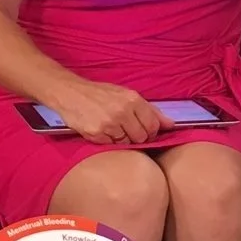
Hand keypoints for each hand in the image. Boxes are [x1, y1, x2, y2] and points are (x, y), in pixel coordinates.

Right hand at [48, 80, 164, 144]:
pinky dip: (109, 142)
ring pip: (127, 143)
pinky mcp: (96, 134)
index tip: (145, 131)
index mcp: (133, 99)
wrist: (70, 93)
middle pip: (142, 137)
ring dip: (122, 139)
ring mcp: (109, 124)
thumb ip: (150, 110)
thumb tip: (171, 124)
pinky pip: (111, 146)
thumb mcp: (126, 95)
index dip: (151, 132)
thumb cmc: (100, 94)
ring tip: (113, 128)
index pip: (153, 125)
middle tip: (127, 130)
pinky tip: (103, 131)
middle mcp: (123, 111)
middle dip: (137, 137)